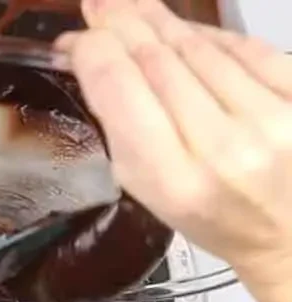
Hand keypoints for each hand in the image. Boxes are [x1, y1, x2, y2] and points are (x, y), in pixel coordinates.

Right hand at [60, 0, 291, 292]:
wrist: (289, 233)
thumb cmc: (220, 220)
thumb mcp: (158, 197)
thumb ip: (129, 134)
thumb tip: (99, 63)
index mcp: (175, 182)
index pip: (124, 92)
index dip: (96, 53)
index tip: (77, 38)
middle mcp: (223, 147)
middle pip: (160, 61)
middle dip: (123, 25)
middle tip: (99, 5)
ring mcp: (269, 116)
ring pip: (199, 48)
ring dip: (160, 22)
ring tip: (132, 8)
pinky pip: (242, 48)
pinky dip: (208, 35)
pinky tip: (185, 31)